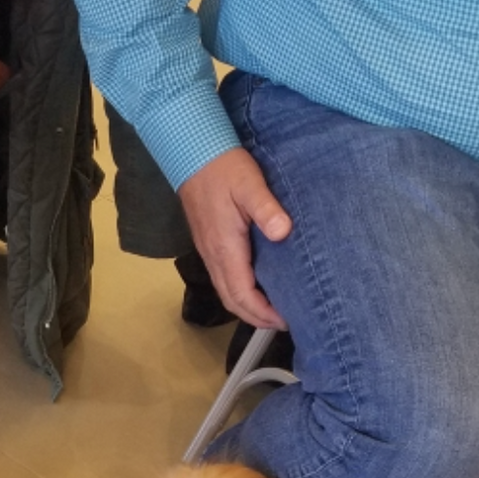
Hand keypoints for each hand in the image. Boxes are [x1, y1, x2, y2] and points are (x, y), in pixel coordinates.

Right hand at [177, 147, 292, 329]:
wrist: (192, 154)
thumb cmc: (224, 168)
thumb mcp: (250, 184)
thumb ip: (266, 209)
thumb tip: (284, 232)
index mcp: (225, 247)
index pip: (242, 294)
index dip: (263, 313)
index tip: (286, 320)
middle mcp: (213, 255)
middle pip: (232, 301)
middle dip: (256, 317)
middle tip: (283, 323)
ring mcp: (209, 251)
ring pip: (226, 291)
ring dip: (247, 307)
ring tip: (272, 310)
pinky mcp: (209, 243)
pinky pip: (223, 278)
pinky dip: (240, 292)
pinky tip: (256, 286)